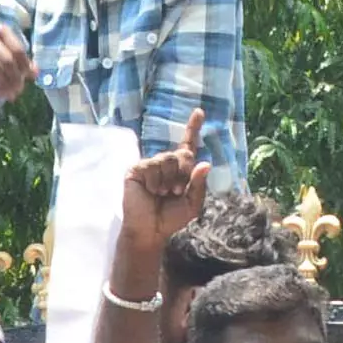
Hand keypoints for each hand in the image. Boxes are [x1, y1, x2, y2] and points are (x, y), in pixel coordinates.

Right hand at [0, 21, 34, 101]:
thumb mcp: (4, 43)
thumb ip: (19, 55)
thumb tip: (35, 73)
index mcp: (1, 31)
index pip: (18, 50)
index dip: (26, 65)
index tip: (30, 76)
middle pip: (7, 62)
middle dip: (16, 77)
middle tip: (20, 88)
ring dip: (5, 85)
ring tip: (11, 93)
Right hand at [118, 111, 208, 258]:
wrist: (150, 231)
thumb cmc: (171, 218)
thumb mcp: (192, 204)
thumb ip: (199, 184)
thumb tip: (205, 162)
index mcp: (180, 169)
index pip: (187, 144)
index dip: (193, 127)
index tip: (199, 111)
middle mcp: (166, 163)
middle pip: (184, 154)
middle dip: (185, 173)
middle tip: (176, 191)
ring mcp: (151, 165)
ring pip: (169, 159)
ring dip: (170, 180)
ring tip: (163, 194)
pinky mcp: (137, 169)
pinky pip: (153, 166)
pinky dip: (156, 182)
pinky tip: (151, 192)